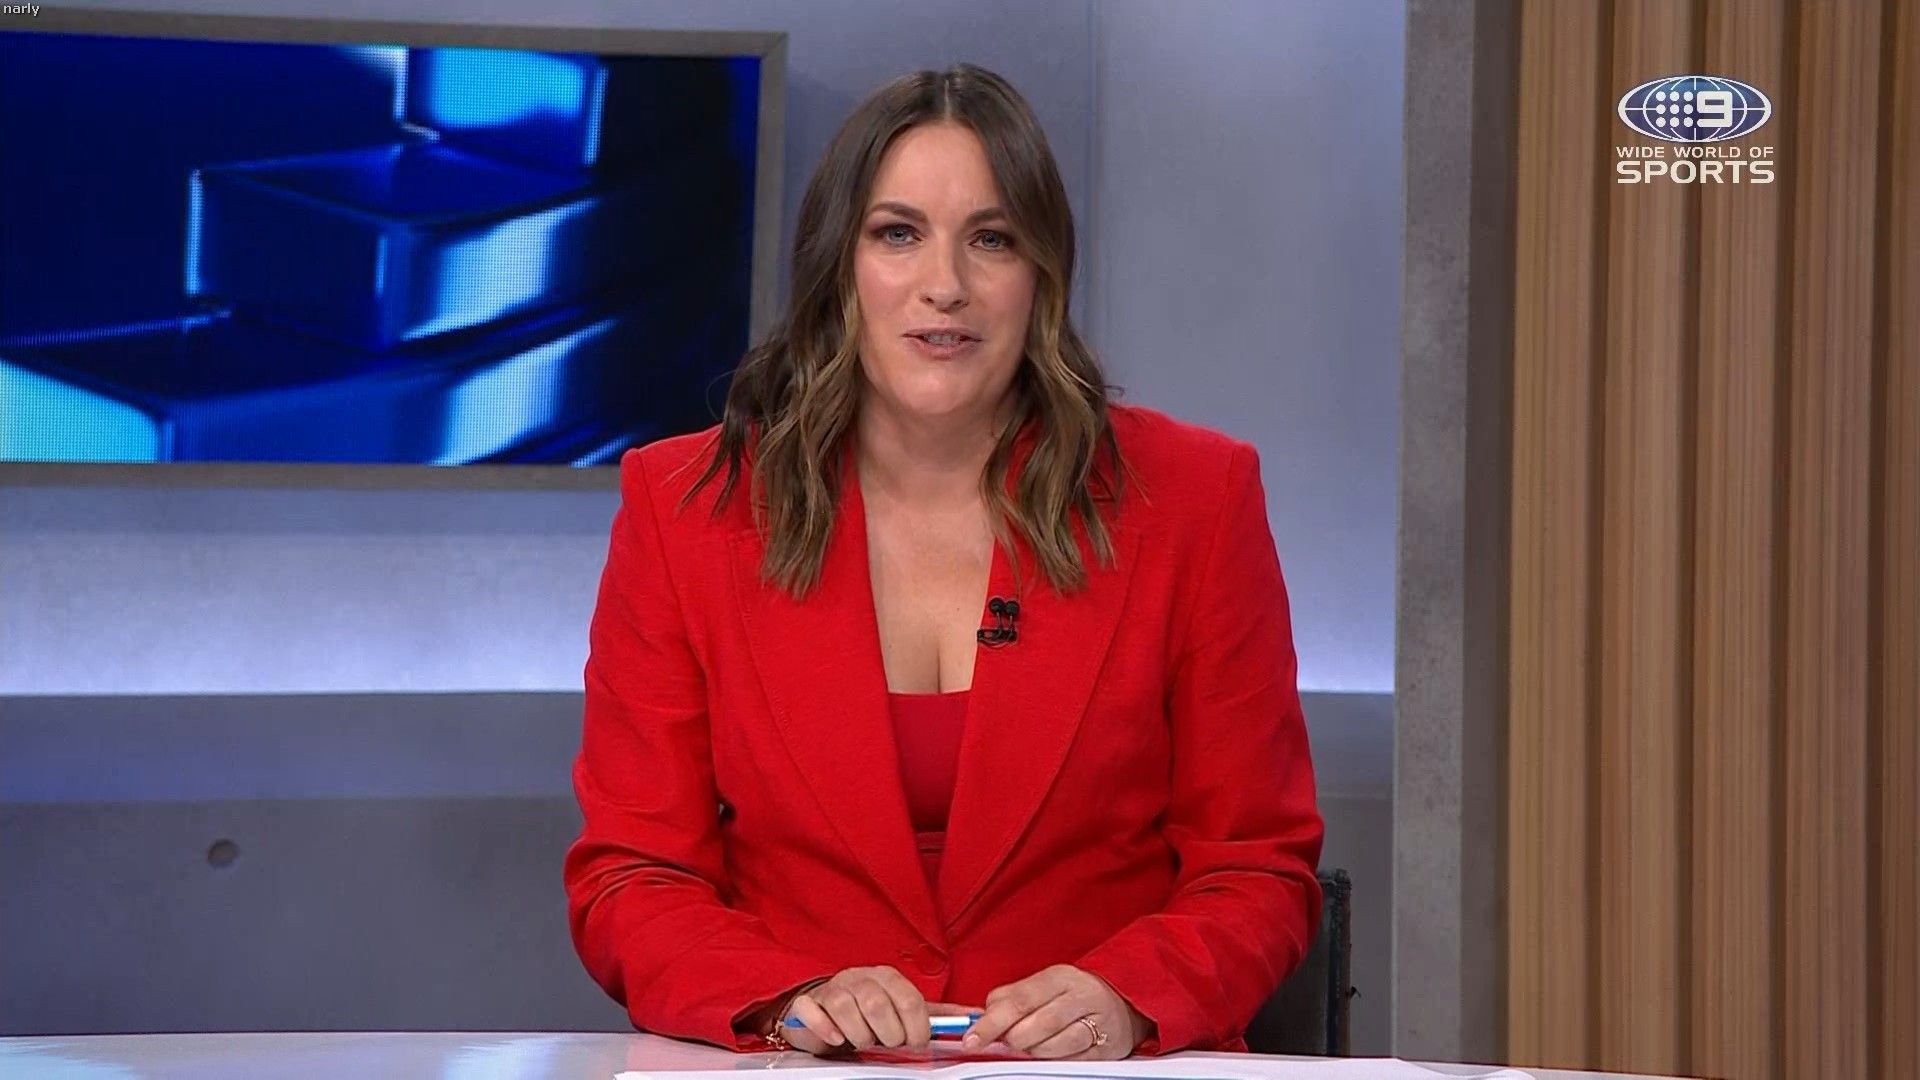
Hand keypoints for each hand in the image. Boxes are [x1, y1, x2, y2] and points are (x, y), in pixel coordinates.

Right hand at [776, 966, 943, 1053]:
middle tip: (887, 1043)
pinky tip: (836, 1038)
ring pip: (846, 1007)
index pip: (909, 999)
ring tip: (864, 1042)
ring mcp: (832, 988)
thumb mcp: (903, 1009)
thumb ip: (934, 1013)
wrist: (827, 1009)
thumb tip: (972, 1015)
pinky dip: (825, 1027)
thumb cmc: (870, 1011)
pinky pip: (811, 1010)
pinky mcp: (808, 1003)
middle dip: (888, 1034)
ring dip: (859, 1033)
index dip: (917, 1028)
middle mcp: (860, 977)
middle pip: (877, 1003)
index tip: (915, 1043)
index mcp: (887, 977)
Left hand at [961, 964, 1148, 1058]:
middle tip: (1007, 1042)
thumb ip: (1012, 997)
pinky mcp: (1108, 1048)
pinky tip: (1052, 1052)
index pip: (1019, 1000)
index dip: (991, 1022)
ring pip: (1054, 1045)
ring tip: (1031, 1046)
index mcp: (1061, 976)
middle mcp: (1082, 995)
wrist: (1126, 1002)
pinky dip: (1055, 1060)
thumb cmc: (1076, 994)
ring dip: (1034, 1051)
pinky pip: (1073, 1060)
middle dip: (1014, 1039)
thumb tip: (980, 1017)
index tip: (972, 1038)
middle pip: (1036, 1024)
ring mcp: (1098, 1022)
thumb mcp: (1046, 985)